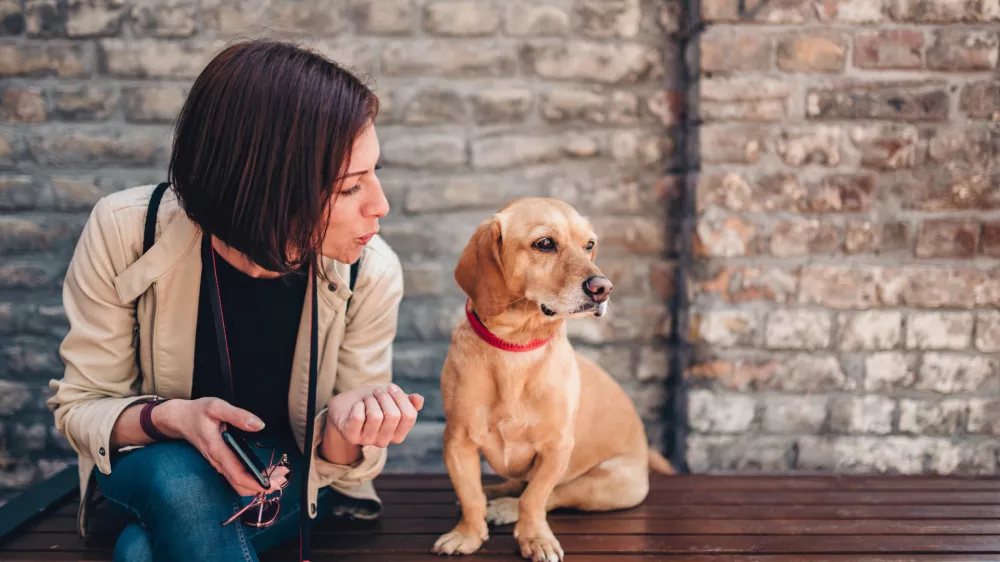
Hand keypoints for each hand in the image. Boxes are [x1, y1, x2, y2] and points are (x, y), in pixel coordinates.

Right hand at [156, 398, 288, 496]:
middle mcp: (218, 462)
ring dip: (259, 483)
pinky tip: (265, 472)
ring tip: (279, 475)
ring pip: (239, 483)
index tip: (273, 483)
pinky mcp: (221, 462)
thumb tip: (259, 425)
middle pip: (241, 484)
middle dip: (263, 485)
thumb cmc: (197, 412)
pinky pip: (236, 477)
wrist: (180, 419)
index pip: (238, 475)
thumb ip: (238, 415)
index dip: (256, 482)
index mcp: (218, 450)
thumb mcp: (217, 407)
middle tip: (284, 478)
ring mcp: (219, 464)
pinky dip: (252, 479)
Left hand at [326, 383, 423, 448]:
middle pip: (393, 415)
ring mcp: (367, 440)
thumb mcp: (392, 399)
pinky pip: (358, 418)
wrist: (346, 406)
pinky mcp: (351, 436)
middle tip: (376, 392)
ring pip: (375, 416)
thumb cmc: (372, 402)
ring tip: (366, 399)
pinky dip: (358, 405)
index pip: (409, 416)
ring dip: (370, 400)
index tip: (391, 387)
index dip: (401, 398)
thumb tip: (419, 400)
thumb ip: (407, 401)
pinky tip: (357, 405)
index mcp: (398, 434)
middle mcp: (384, 441)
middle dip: (384, 396)